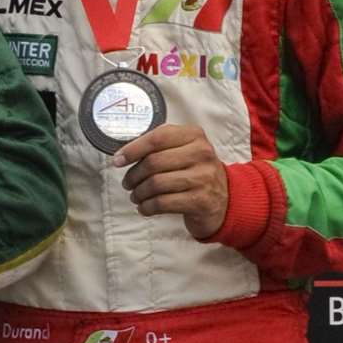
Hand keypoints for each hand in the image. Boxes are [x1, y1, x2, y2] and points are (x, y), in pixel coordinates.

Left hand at [113, 123, 228, 239]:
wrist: (224, 200)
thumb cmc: (195, 172)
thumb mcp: (184, 151)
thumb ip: (159, 147)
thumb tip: (124, 154)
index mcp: (194, 135)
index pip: (157, 137)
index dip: (133, 149)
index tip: (118, 160)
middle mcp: (201, 153)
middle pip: (153, 162)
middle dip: (133, 175)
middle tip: (128, 183)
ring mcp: (203, 177)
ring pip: (156, 183)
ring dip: (139, 193)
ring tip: (136, 196)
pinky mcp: (200, 201)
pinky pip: (163, 203)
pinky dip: (147, 207)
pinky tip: (144, 207)